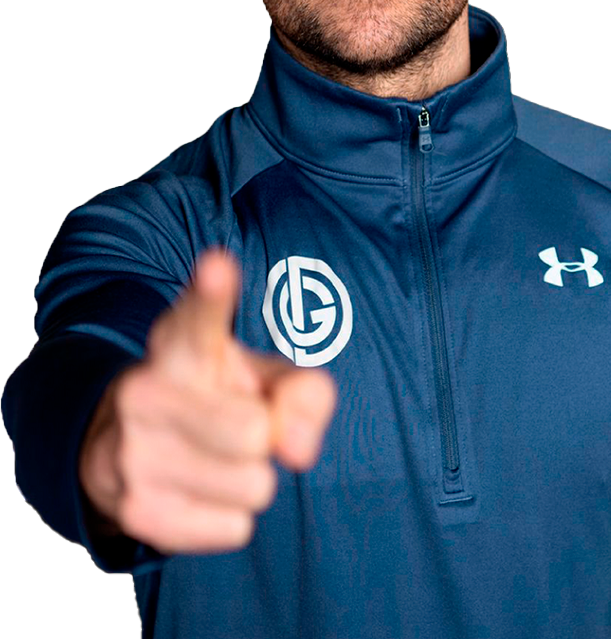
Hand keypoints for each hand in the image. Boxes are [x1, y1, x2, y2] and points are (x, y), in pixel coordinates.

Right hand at [78, 247, 337, 555]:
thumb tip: (298, 446)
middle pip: (256, 431)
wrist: (123, 450)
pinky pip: (235, 528)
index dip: (211, 292)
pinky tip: (198, 491)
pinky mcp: (137, 511)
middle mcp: (146, 390)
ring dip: (250, 480)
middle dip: (264, 435)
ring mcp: (133, 453)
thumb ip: (303, 391)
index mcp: (180, 343)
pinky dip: (230, 517)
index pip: (199, 315)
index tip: (219, 267)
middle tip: (237, 426)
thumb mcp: (260, 376)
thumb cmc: (212, 397)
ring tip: (216, 457)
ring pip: (254, 486)